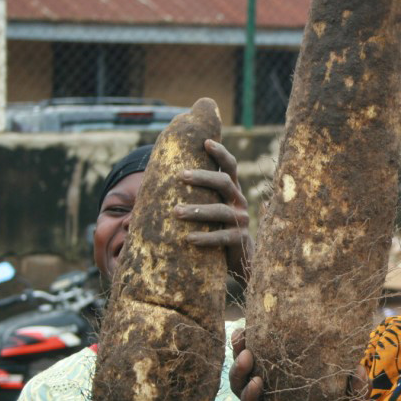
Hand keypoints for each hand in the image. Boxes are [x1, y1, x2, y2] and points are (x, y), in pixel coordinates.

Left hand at [177, 139, 252, 280]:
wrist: (239, 257)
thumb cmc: (216, 226)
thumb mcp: (211, 207)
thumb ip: (197, 193)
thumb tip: (159, 179)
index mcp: (232, 190)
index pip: (230, 166)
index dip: (221, 153)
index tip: (206, 142)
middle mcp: (239, 201)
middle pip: (224, 182)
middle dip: (203, 177)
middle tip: (181, 176)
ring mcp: (241, 220)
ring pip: (221, 210)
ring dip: (198, 210)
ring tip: (176, 211)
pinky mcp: (240, 239)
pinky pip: (223, 237)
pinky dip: (206, 237)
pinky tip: (189, 238)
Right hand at [228, 329, 366, 400]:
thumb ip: (355, 387)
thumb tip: (359, 364)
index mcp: (290, 383)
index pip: (272, 355)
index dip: (263, 338)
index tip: (259, 319)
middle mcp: (273, 393)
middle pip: (251, 365)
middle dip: (243, 347)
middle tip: (243, 332)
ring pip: (243, 385)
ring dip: (241, 369)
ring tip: (247, 354)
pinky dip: (251, 395)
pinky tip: (256, 383)